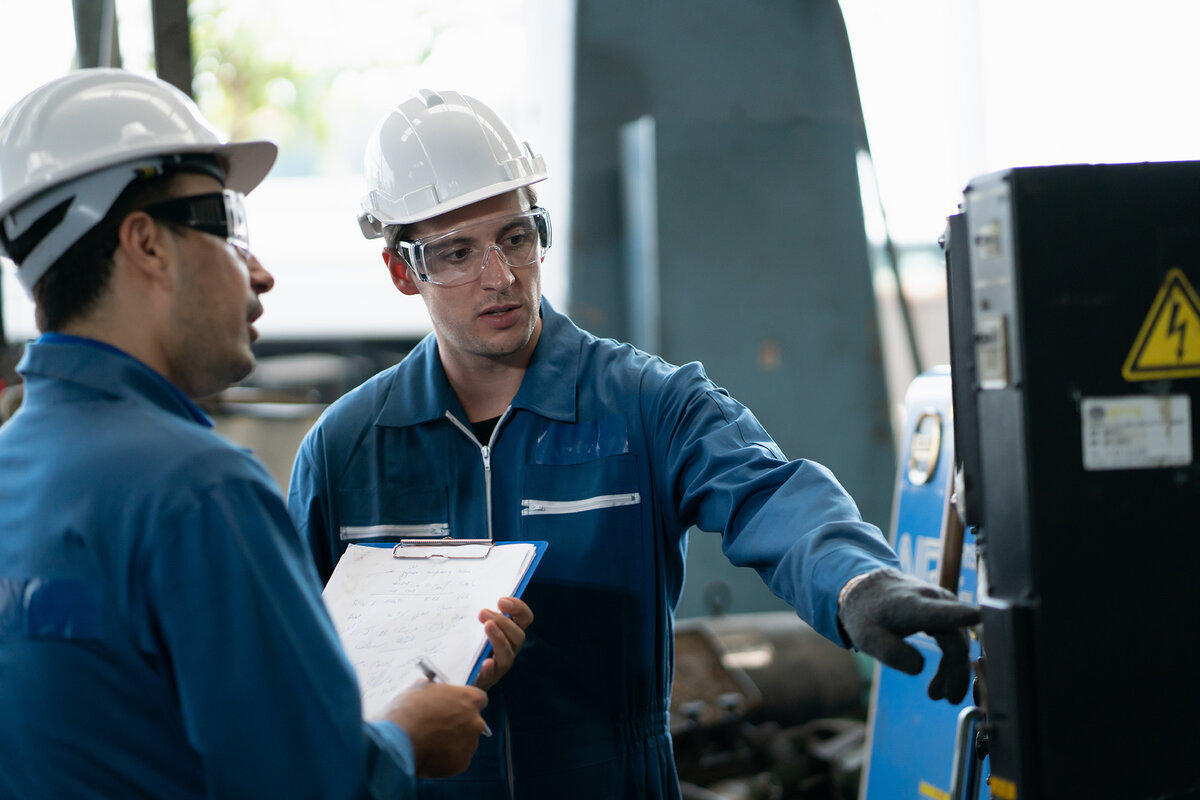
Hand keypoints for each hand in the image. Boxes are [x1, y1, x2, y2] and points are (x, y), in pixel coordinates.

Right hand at [379, 681, 487, 777]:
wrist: (398, 741)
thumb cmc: (407, 712)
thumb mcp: (420, 689)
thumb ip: (434, 690)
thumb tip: (431, 690)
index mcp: (469, 698)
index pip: (479, 699)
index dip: (465, 704)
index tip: (455, 709)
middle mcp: (475, 721)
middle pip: (473, 723)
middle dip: (459, 726)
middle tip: (439, 728)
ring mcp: (470, 744)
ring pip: (465, 743)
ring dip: (453, 743)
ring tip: (430, 743)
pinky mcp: (462, 763)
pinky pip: (456, 760)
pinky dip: (446, 759)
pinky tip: (430, 755)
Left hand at [472, 596, 533, 690]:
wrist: (453, 671)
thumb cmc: (465, 641)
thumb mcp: (473, 623)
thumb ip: (478, 611)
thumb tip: (464, 589)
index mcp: (510, 632)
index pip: (524, 618)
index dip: (518, 607)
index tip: (501, 600)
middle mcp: (509, 649)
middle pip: (518, 635)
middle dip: (503, 622)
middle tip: (483, 613)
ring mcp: (499, 667)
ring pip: (508, 655)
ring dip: (499, 640)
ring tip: (486, 628)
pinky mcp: (485, 681)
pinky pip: (490, 677)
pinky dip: (489, 670)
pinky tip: (484, 663)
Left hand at [837, 568, 980, 702]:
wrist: (870, 590)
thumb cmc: (867, 615)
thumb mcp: (867, 637)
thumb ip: (891, 653)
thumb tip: (919, 668)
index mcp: (912, 605)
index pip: (938, 611)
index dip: (959, 616)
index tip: (978, 618)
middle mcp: (933, 599)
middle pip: (955, 639)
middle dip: (956, 672)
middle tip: (950, 700)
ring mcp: (944, 602)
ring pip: (959, 641)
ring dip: (953, 670)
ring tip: (936, 695)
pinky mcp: (948, 608)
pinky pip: (957, 638)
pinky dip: (951, 661)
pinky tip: (940, 682)